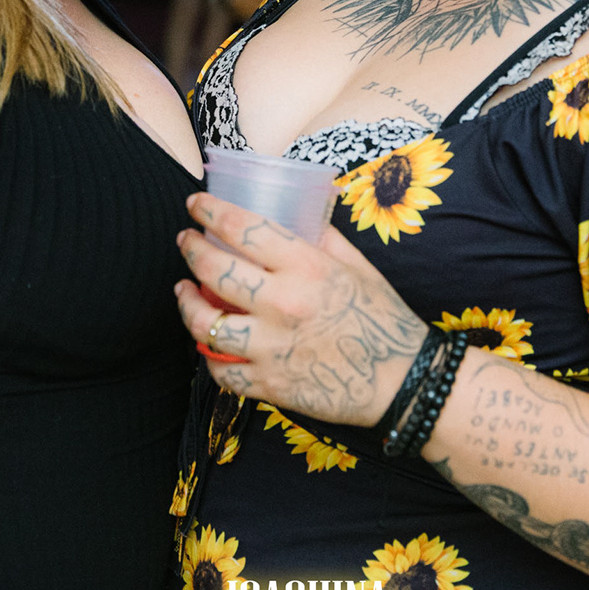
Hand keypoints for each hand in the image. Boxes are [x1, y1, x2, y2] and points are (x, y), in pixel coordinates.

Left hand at [173, 192, 426, 427]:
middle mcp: (284, 304)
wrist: (404, 382)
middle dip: (191, 250)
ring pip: (205, 323)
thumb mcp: (359, 267)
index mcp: (308, 268)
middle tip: (185, 241)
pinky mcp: (269, 386)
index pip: (244, 229)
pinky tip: (208, 340)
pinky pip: (221, 370)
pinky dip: (209, 354)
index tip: (195, 204)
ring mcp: (272, 348)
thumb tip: (299, 214)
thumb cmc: (384, 320)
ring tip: (183, 291)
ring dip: (187, 303)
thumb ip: (324, 239)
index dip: (210, 211)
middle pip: (214, 270)